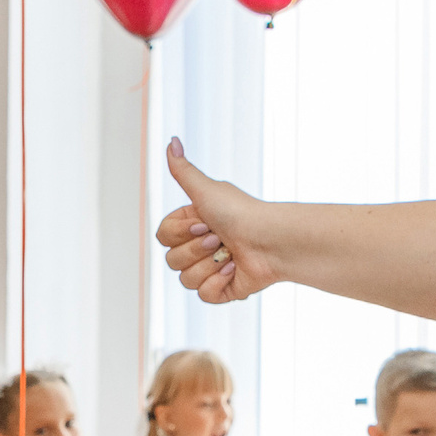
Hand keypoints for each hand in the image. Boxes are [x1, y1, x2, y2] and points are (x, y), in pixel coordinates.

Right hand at [158, 143, 277, 304]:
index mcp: (191, 225)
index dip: (180, 233)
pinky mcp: (223, 290)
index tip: (204, 222)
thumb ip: (182, 170)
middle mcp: (198, 247)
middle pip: (172, 260)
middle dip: (197, 250)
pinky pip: (204, 295)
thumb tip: (171, 141)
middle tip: (219, 238)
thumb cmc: (242, 212)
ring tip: (231, 254)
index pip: (163, 237)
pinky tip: (236, 269)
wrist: (271, 240)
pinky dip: (220, 283)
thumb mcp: (206, 189)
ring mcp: (210, 269)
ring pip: (186, 280)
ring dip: (210, 266)